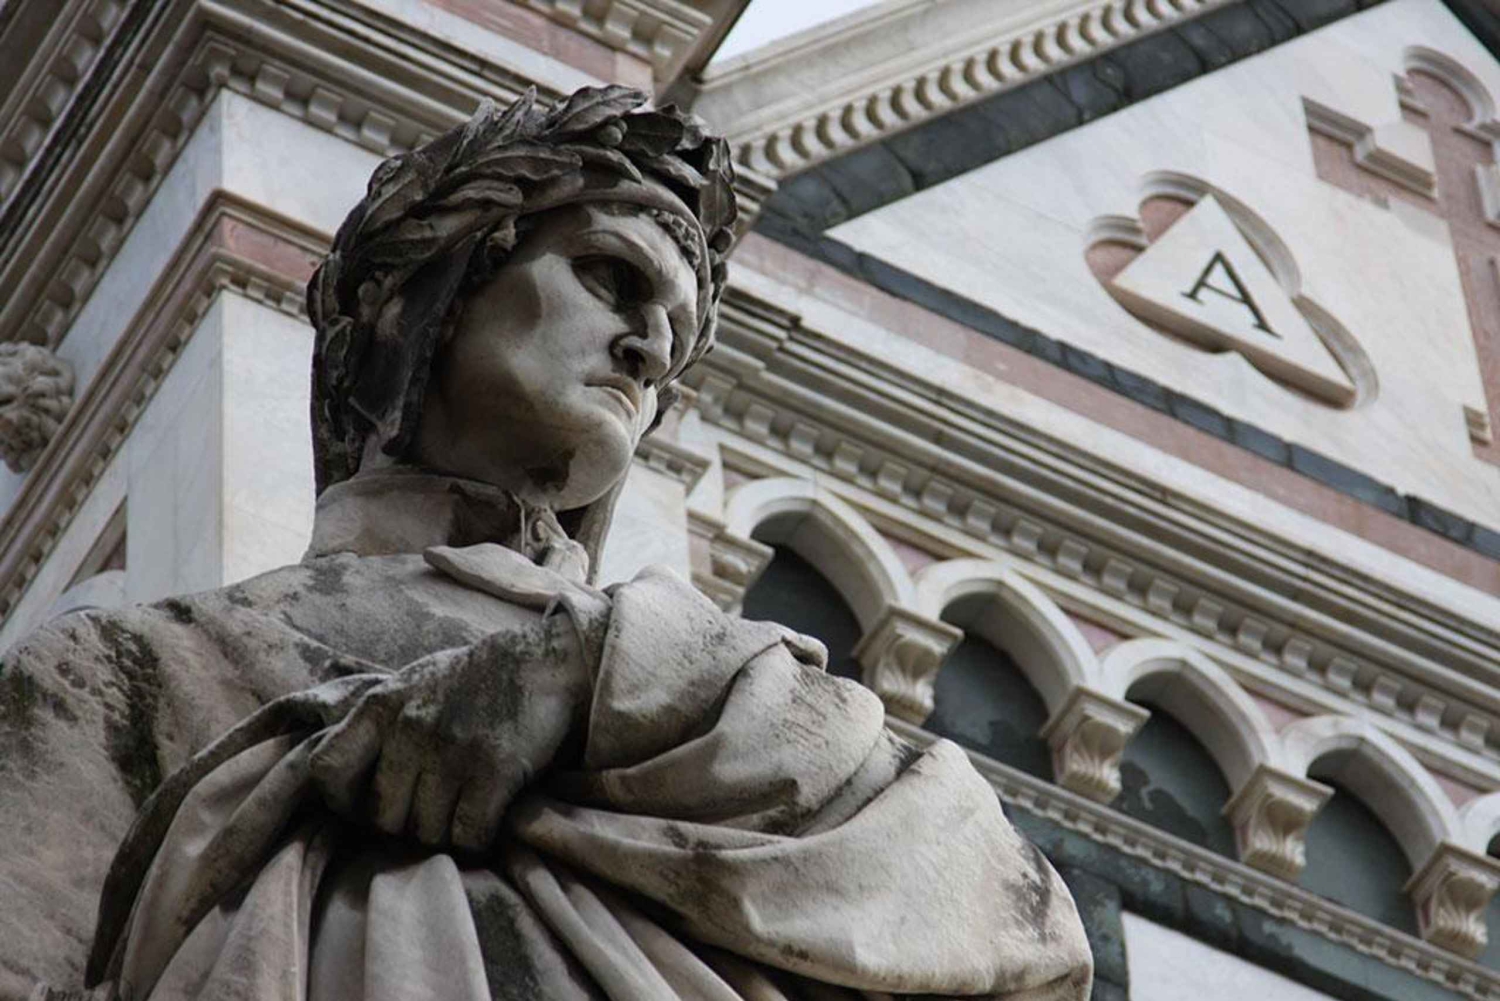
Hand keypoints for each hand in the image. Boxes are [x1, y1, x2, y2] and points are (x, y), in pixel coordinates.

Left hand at [308, 622, 590, 851]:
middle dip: (406, 825)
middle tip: (430, 810)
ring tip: (460, 810)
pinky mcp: (496, 769)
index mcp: (381, 707)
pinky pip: (469, 836)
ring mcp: (453, 750)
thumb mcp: (407, 685)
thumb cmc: (468, 680)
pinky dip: (477, 840)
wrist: (539, 662)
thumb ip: (369, 722)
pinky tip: (486, 819)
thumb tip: (312, 747)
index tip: (369, 803)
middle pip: (383, 818)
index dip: (343, 801)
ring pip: (427, 834)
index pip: (327, 770)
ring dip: (445, 834)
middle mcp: (410, 728)